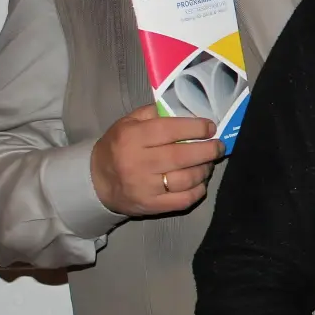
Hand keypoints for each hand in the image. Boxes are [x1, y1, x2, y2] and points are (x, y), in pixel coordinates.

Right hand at [90, 104, 222, 216]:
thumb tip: (187, 108)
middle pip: (182, 156)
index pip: (170, 130)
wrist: (96, 182)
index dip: (196, 128)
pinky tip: (200, 181)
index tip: (211, 127)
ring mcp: (144, 187)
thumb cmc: (118, 147)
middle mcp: (138, 163)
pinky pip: (183, 200)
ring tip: (208, 162)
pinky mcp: (151, 206)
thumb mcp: (128, 123)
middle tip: (218, 146)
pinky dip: (198, 190)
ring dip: (205, 170)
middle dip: (208, 150)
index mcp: (132, 138)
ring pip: (186, 179)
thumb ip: (154, 113)